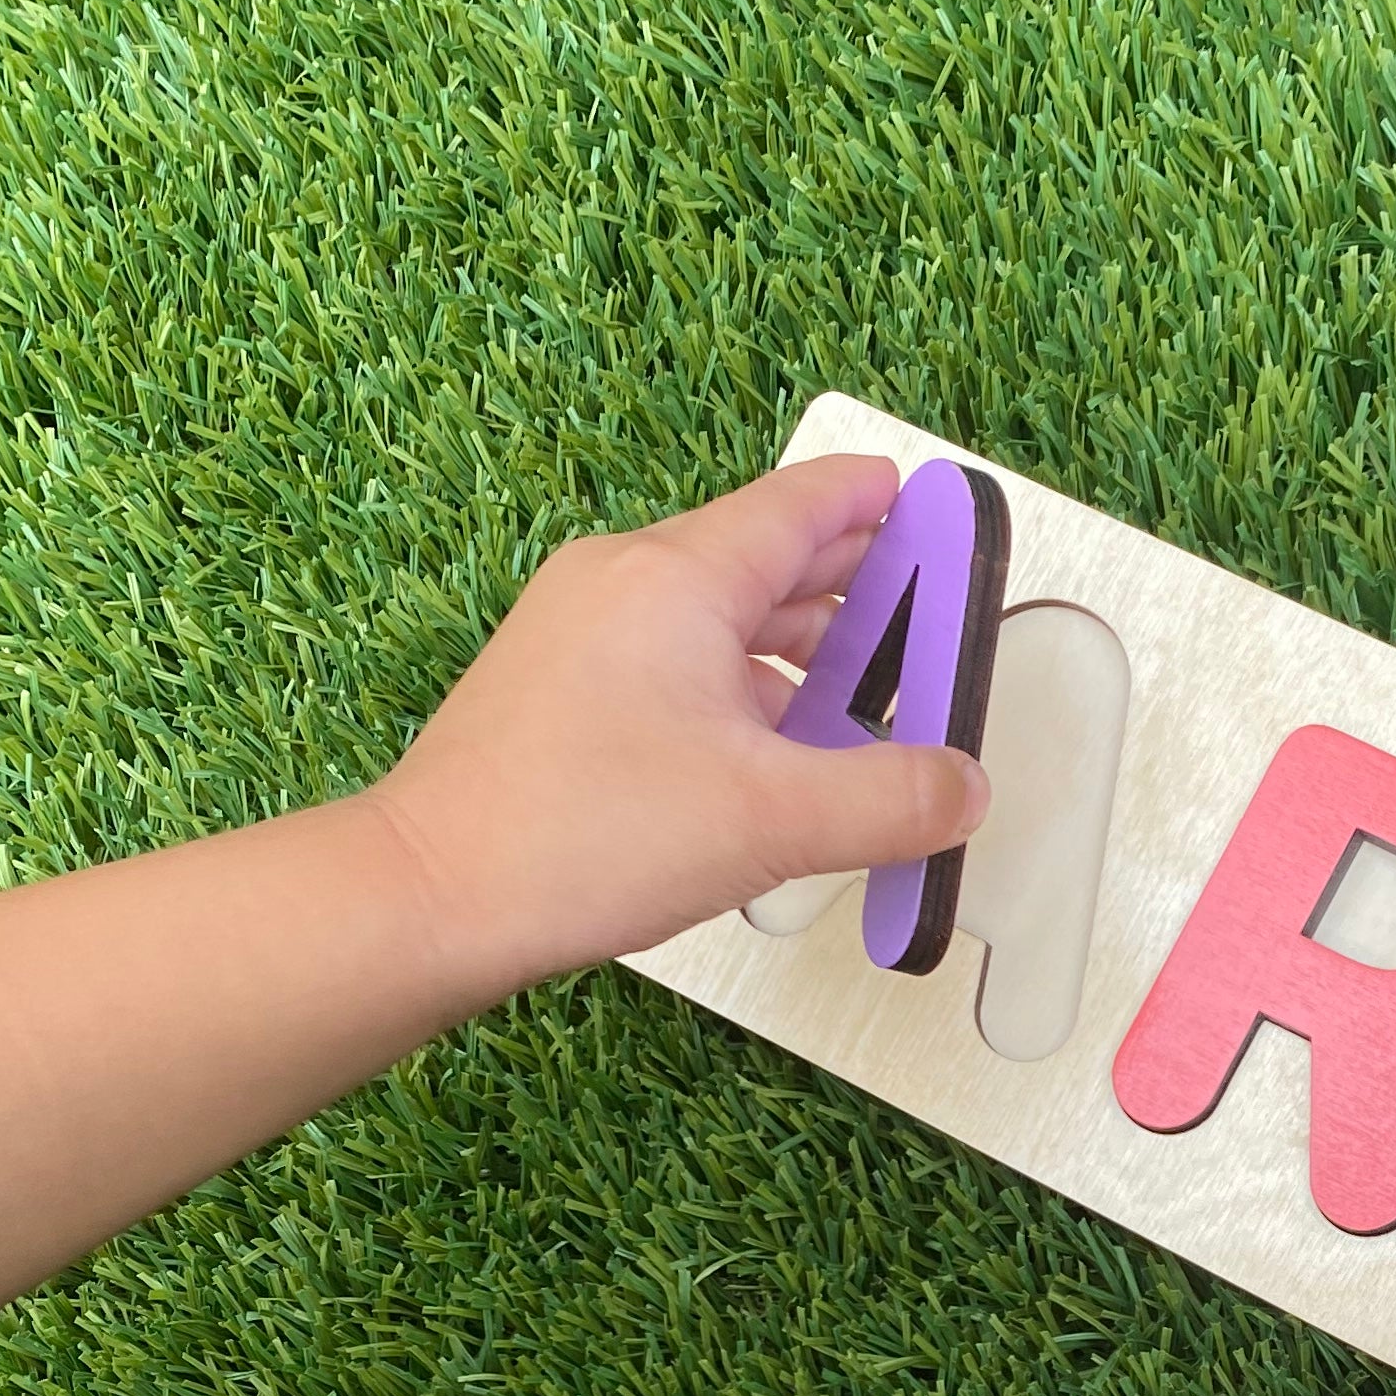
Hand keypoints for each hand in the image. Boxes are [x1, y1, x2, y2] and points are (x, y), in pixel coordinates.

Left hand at [365, 457, 987, 1004]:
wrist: (431, 895)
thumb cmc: (576, 834)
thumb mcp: (773, 819)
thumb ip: (891, 798)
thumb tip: (964, 787)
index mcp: (678, 578)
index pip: (803, 504)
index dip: (878, 501)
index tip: (927, 499)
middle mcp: (623, 584)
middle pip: (763, 559)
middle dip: (850, 587)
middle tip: (922, 613)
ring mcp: (580, 636)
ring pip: (716, 619)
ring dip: (794, 653)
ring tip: (861, 701)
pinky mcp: (556, 693)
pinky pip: (672, 664)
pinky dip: (736, 690)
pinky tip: (768, 755)